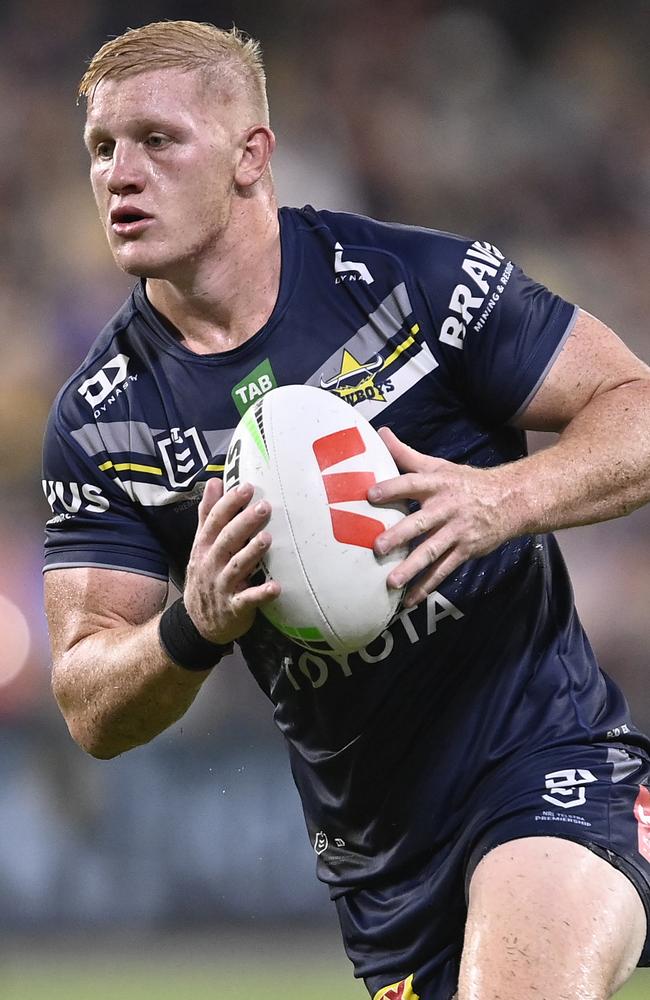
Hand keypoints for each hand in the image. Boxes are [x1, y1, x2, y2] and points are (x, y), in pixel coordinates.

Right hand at [184, 479, 280, 643]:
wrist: (198, 623)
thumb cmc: (206, 576)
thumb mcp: (201, 545)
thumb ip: (208, 515)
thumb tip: (214, 482)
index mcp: (204, 547)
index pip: (215, 521)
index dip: (229, 503)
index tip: (246, 487)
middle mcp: (211, 564)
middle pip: (226, 540)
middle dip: (244, 523)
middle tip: (264, 507)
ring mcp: (222, 586)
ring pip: (236, 567)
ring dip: (251, 552)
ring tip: (268, 538)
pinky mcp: (234, 607)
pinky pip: (247, 600)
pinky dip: (261, 594)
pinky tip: (276, 587)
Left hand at [369, 428, 513, 606]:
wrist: (511, 500)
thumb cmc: (466, 483)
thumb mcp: (439, 465)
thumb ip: (406, 454)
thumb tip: (380, 432)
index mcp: (437, 484)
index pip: (412, 483)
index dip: (392, 488)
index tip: (370, 494)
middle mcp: (446, 508)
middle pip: (421, 522)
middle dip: (400, 535)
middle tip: (378, 547)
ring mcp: (457, 531)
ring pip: (432, 551)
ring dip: (411, 568)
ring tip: (391, 582)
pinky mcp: (466, 550)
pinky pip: (444, 570)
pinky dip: (427, 586)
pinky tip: (409, 599)